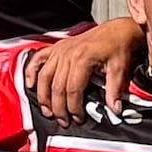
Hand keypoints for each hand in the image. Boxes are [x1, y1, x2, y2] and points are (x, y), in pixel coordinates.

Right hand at [21, 18, 143, 124]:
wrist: (117, 30)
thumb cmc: (118, 47)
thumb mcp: (120, 68)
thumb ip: (115, 90)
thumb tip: (115, 110)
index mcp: (83, 58)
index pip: (72, 89)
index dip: (74, 107)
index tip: (79, 118)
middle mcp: (67, 53)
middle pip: (56, 86)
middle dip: (59, 108)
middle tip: (64, 122)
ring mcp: (60, 50)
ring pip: (44, 77)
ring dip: (43, 97)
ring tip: (48, 112)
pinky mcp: (57, 47)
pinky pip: (38, 59)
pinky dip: (31, 72)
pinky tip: (30, 85)